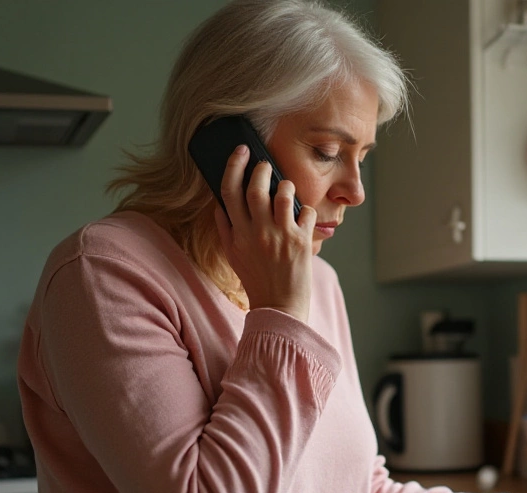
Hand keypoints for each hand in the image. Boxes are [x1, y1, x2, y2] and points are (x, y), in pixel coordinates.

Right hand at [213, 146, 316, 321]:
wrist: (278, 307)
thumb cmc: (256, 280)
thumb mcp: (233, 256)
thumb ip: (225, 229)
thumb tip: (219, 205)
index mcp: (238, 234)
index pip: (229, 192)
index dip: (233, 166)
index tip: (240, 151)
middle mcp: (257, 233)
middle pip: (256, 189)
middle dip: (261, 170)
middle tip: (265, 165)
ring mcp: (280, 237)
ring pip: (284, 195)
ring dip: (286, 186)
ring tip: (286, 188)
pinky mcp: (301, 243)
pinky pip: (306, 212)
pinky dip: (306, 209)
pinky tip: (303, 216)